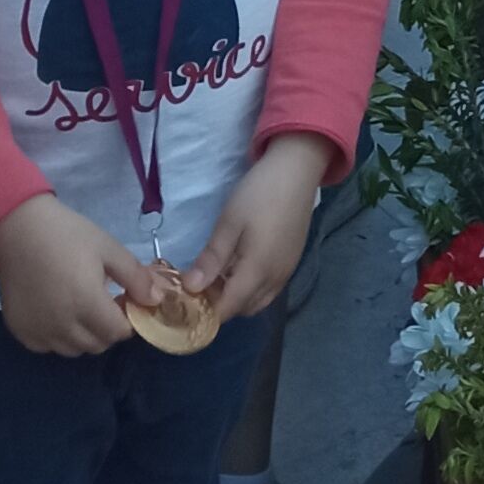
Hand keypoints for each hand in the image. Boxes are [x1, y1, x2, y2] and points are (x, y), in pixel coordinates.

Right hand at [0, 191, 155, 356]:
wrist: (19, 230)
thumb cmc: (67, 234)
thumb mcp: (108, 248)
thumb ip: (135, 277)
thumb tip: (157, 301)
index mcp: (87, 304)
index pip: (119, 333)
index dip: (126, 320)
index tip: (121, 301)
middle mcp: (63, 326)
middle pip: (98, 345)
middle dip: (107, 328)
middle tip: (102, 302)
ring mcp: (39, 332)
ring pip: (73, 350)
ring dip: (84, 335)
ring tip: (79, 306)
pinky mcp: (21, 332)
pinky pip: (48, 347)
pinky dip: (58, 337)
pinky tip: (56, 311)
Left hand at [187, 135, 332, 320]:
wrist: (297, 170)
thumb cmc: (259, 194)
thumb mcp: (229, 222)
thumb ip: (212, 259)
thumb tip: (190, 289)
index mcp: (258, 272)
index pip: (228, 309)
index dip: (206, 313)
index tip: (186, 302)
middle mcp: (275, 279)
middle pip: (243, 309)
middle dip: (221, 306)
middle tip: (200, 284)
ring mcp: (287, 271)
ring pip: (258, 301)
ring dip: (238, 297)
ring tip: (218, 274)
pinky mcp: (292, 261)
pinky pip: (269, 289)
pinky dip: (252, 288)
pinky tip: (240, 265)